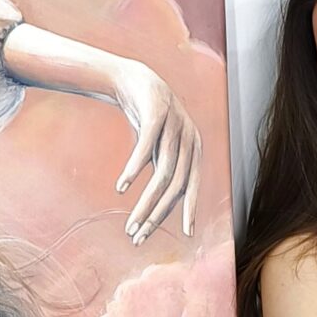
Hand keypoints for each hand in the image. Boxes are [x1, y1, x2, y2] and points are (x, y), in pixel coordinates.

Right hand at [112, 67, 200, 243]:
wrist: (134, 80)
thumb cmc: (148, 121)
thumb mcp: (160, 149)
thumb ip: (166, 173)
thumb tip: (161, 208)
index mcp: (194, 149)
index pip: (192, 186)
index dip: (189, 210)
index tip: (185, 235)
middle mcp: (189, 138)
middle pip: (176, 185)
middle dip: (157, 215)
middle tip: (138, 236)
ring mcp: (175, 124)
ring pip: (162, 173)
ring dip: (145, 202)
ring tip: (130, 224)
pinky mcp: (156, 112)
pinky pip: (146, 147)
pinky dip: (134, 170)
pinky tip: (122, 187)